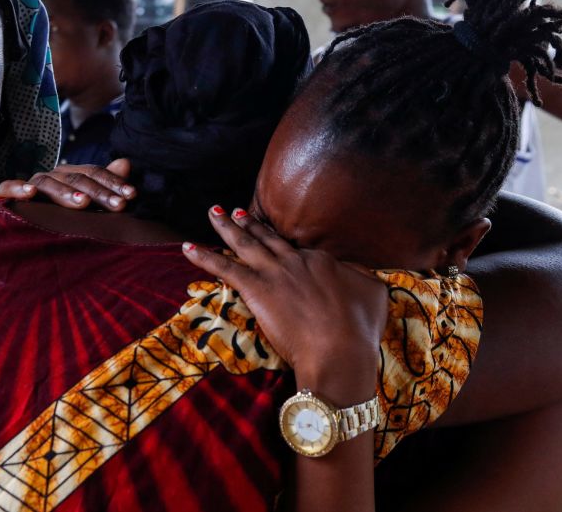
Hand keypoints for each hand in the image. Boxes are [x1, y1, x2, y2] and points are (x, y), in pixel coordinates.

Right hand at [0, 158, 136, 210]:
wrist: (18, 222)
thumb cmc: (57, 214)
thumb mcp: (85, 201)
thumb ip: (104, 184)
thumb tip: (126, 163)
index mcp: (70, 176)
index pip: (94, 174)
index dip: (114, 182)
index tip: (132, 196)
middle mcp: (52, 177)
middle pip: (76, 179)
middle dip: (99, 192)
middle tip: (118, 205)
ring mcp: (30, 184)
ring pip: (48, 183)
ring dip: (65, 193)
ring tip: (83, 203)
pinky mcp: (5, 194)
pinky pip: (8, 188)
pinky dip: (18, 189)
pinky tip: (31, 193)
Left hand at [181, 206, 388, 375]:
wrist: (339, 350)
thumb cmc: (360, 330)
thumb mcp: (374, 295)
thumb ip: (364, 279)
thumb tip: (363, 273)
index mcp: (322, 260)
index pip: (298, 249)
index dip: (283, 243)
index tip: (273, 238)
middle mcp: (296, 260)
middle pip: (268, 238)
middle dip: (249, 223)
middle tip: (234, 211)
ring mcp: (274, 273)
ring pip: (244, 243)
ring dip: (225, 227)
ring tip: (213, 213)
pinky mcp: (256, 288)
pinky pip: (224, 267)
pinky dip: (203, 256)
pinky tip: (187, 247)